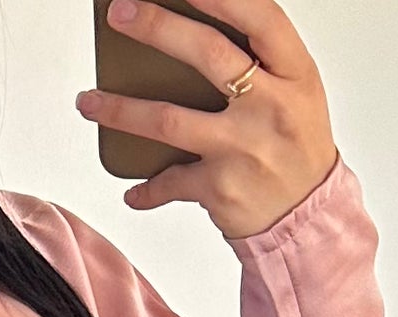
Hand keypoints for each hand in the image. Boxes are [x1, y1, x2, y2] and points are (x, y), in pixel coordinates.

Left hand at [78, 0, 337, 239]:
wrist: (309, 215)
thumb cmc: (294, 145)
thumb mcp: (293, 90)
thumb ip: (257, 59)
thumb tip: (189, 27)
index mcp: (294, 72)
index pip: (258, 17)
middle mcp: (271, 106)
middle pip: (207, 55)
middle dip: (156, 28)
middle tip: (119, 14)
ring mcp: (243, 148)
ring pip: (170, 119)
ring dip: (121, 110)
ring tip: (88, 101)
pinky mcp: (221, 188)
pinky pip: (170, 183)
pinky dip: (147, 189)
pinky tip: (132, 190)